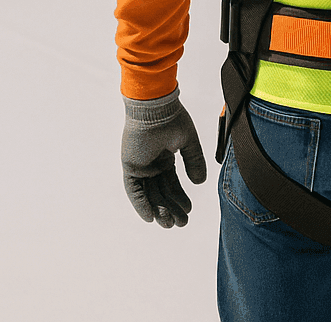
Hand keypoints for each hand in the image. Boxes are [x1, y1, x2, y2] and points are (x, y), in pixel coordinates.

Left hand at [121, 88, 206, 227]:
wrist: (155, 106)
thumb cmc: (172, 118)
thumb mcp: (188, 142)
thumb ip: (194, 161)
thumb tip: (200, 183)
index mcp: (164, 158)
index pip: (171, 184)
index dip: (179, 198)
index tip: (188, 211)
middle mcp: (151, 164)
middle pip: (160, 192)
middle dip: (170, 208)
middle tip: (181, 223)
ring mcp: (140, 166)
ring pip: (148, 194)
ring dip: (158, 210)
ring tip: (170, 224)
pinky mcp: (130, 166)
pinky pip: (134, 190)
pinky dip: (141, 204)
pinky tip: (151, 218)